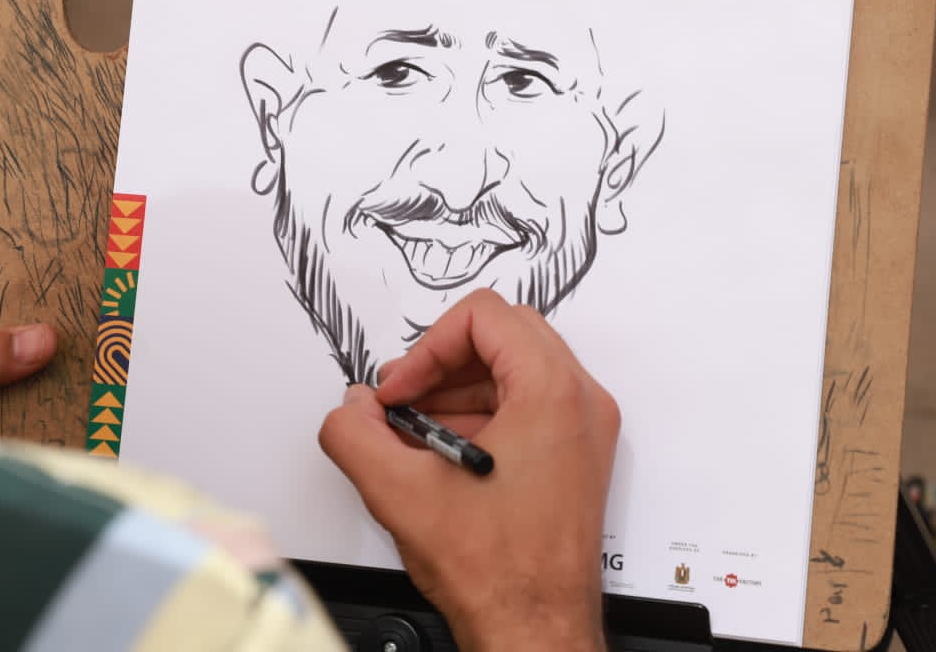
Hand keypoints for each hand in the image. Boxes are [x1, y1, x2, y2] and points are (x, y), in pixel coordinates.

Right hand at [319, 291, 618, 651]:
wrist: (535, 631)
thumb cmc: (498, 571)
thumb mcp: (400, 493)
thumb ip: (355, 434)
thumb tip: (350, 409)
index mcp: (551, 393)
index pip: (485, 315)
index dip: (427, 346)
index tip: (400, 390)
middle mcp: (580, 402)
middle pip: (505, 333)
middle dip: (441, 362)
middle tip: (402, 398)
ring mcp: (585, 430)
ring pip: (516, 369)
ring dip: (457, 390)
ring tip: (412, 432)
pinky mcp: (577, 456)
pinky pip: (529, 404)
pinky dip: (481, 415)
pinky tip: (441, 455)